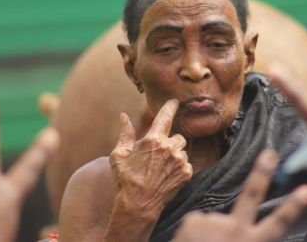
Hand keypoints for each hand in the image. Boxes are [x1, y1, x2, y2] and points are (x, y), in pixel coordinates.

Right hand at [109, 99, 192, 216]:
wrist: (138, 204)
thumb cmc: (126, 179)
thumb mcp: (119, 155)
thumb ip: (125, 134)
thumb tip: (124, 116)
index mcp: (153, 140)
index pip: (165, 117)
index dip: (170, 107)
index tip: (175, 102)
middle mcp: (169, 148)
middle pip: (178, 137)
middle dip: (171, 143)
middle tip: (159, 156)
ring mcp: (179, 161)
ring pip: (183, 151)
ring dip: (176, 156)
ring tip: (162, 169)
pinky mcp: (186, 173)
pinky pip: (187, 165)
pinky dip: (180, 168)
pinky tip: (168, 177)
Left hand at [174, 149, 306, 241]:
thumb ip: (250, 237)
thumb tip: (254, 229)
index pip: (278, 225)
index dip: (294, 207)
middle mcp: (236, 231)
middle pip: (252, 196)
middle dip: (262, 174)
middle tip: (270, 153)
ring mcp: (214, 223)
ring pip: (216, 218)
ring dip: (210, 232)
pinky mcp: (193, 219)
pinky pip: (197, 221)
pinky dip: (194, 232)